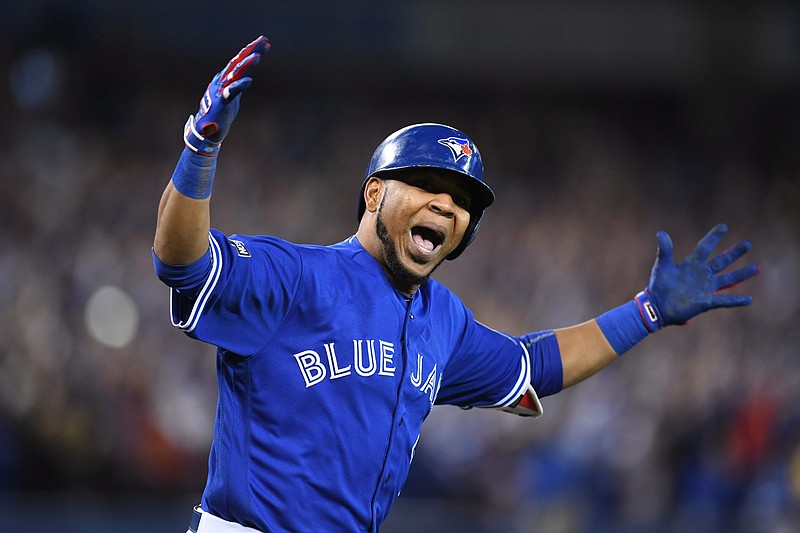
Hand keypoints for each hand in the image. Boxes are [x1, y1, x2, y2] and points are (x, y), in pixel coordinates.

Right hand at [184, 36, 269, 155]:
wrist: (206, 132)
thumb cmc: (219, 114)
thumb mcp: (231, 96)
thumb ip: (237, 86)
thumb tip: (245, 78)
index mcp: (224, 78)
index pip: (240, 61)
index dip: (252, 51)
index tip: (265, 43)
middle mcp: (221, 80)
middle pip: (238, 61)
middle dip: (251, 50)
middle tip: (264, 40)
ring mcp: (220, 90)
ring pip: (234, 73)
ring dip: (246, 64)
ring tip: (258, 57)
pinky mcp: (221, 102)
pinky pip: (231, 92)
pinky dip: (240, 85)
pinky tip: (249, 81)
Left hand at [640, 223, 758, 329]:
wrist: (656, 307)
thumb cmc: (658, 286)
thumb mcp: (662, 266)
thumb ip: (665, 250)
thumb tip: (661, 233)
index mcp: (691, 264)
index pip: (705, 247)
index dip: (714, 237)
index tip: (724, 227)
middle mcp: (701, 274)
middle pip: (722, 261)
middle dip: (734, 253)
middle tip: (748, 243)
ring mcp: (705, 288)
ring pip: (728, 279)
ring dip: (741, 274)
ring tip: (756, 268)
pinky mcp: (706, 302)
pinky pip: (725, 301)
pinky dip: (736, 300)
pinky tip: (749, 299)